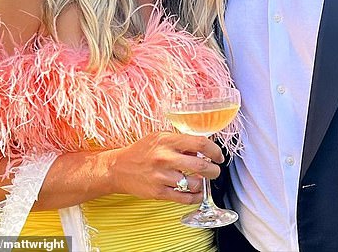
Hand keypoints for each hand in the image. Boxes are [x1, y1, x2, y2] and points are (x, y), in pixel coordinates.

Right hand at [107, 132, 223, 203]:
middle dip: (214, 170)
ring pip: (194, 184)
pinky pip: (184, 198)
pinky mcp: (159, 193)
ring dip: (203, 184)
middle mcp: (165, 158)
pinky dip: (195, 197)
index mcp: (168, 140)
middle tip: (215, 171)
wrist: (119, 168)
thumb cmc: (142, 151)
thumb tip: (203, 148)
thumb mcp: (160, 138)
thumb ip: (181, 142)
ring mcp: (162, 176)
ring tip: (202, 181)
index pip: (200, 143)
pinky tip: (196, 193)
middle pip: (201, 165)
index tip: (218, 155)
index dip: (214, 150)